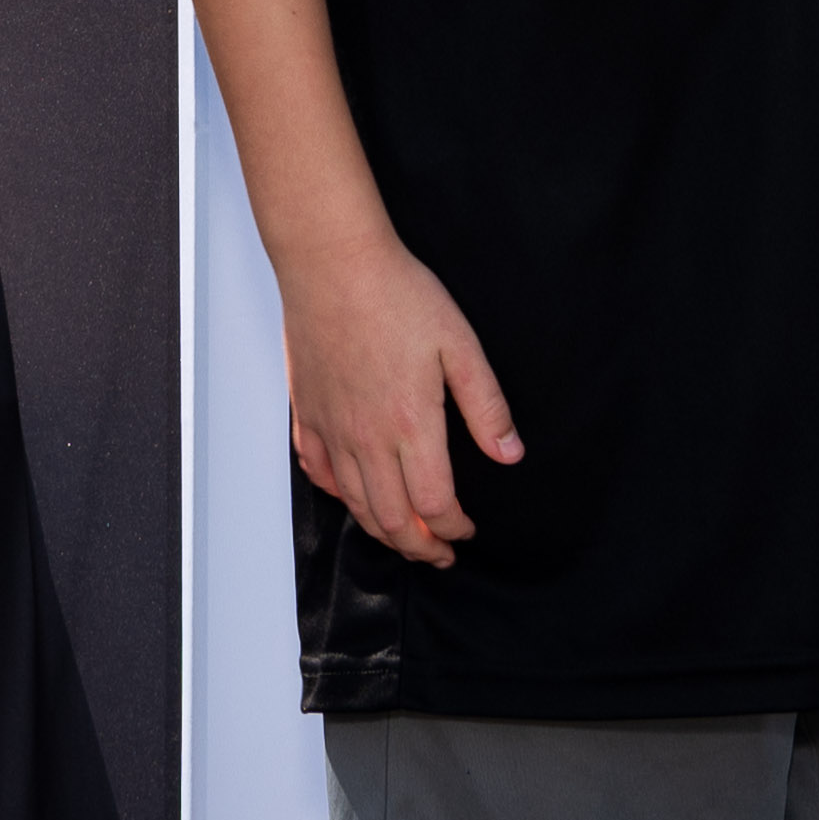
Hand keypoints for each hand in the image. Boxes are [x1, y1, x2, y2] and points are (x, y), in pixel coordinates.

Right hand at [280, 234, 523, 567]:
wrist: (333, 264)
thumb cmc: (399, 296)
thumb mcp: (460, 345)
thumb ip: (486, 406)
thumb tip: (510, 454)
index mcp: (411, 425)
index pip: (434, 504)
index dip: (454, 529)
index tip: (468, 531)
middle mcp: (367, 439)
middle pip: (393, 520)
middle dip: (421, 548)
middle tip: (441, 555)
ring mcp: (332, 429)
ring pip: (355, 505)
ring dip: (384, 533)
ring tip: (407, 539)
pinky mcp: (307, 414)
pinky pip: (319, 473)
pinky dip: (340, 496)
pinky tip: (355, 496)